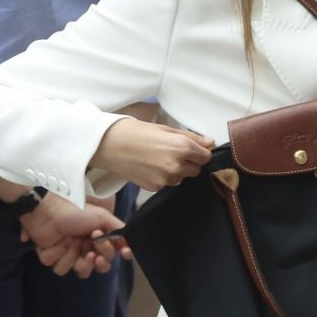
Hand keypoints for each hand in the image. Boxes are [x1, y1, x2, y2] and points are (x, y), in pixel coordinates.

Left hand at [18, 192, 124, 277]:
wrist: (48, 210)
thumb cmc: (75, 210)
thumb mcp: (102, 216)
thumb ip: (119, 229)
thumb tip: (131, 243)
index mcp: (98, 239)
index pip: (114, 254)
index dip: (120, 256)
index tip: (124, 253)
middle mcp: (86, 248)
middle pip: (101, 267)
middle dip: (101, 262)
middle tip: (95, 254)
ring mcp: (70, 254)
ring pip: (82, 272)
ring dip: (80, 261)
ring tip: (75, 246)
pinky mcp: (53, 258)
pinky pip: (61, 269)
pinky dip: (60, 257)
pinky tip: (58, 245)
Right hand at [93, 116, 213, 191]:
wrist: (107, 145)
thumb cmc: (134, 132)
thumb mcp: (164, 128)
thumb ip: (190, 137)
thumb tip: (210, 143)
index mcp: (182, 146)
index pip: (206, 156)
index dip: (199, 152)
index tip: (189, 148)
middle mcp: (177, 164)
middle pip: (196, 169)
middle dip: (188, 162)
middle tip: (170, 152)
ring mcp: (166, 178)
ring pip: (181, 178)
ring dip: (175, 171)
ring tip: (156, 159)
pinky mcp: (155, 187)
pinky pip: (166, 183)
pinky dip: (162, 177)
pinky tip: (148, 166)